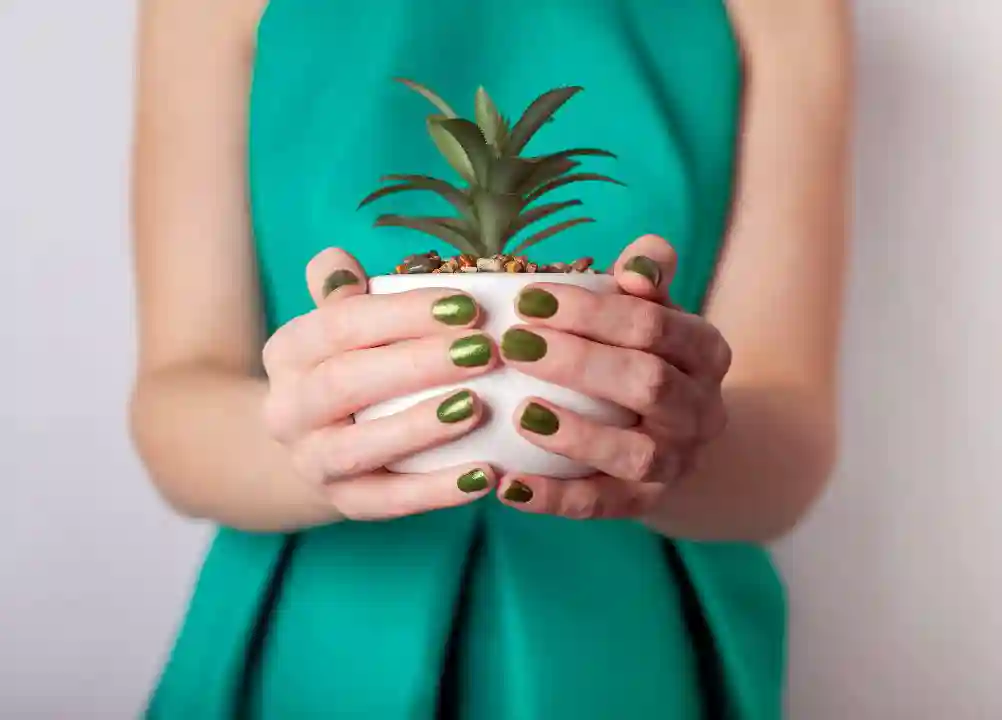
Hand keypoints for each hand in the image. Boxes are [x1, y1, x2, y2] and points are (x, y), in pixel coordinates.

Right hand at [261, 248, 499, 519]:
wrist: (318, 446)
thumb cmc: (351, 368)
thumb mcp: (339, 327)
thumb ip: (343, 293)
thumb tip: (338, 260)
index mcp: (288, 352)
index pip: (340, 324)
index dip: (403, 314)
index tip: (467, 305)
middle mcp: (287, 409)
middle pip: (346, 382)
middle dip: (418, 364)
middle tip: (485, 350)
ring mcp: (313, 462)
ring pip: (359, 448)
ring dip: (420, 426)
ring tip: (479, 407)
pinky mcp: (345, 504)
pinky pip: (389, 502)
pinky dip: (437, 491)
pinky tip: (486, 474)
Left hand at [495, 234, 731, 518]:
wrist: (674, 434)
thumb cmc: (643, 356)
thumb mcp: (652, 313)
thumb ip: (646, 280)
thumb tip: (643, 256)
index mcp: (705, 352)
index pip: (654, 326)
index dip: (593, 312)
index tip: (530, 299)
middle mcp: (701, 410)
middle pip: (648, 384)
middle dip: (579, 362)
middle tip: (515, 344)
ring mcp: (675, 462)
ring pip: (634, 453)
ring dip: (576, 434)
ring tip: (521, 413)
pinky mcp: (643, 503)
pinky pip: (600, 505)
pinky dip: (553, 498)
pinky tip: (507, 485)